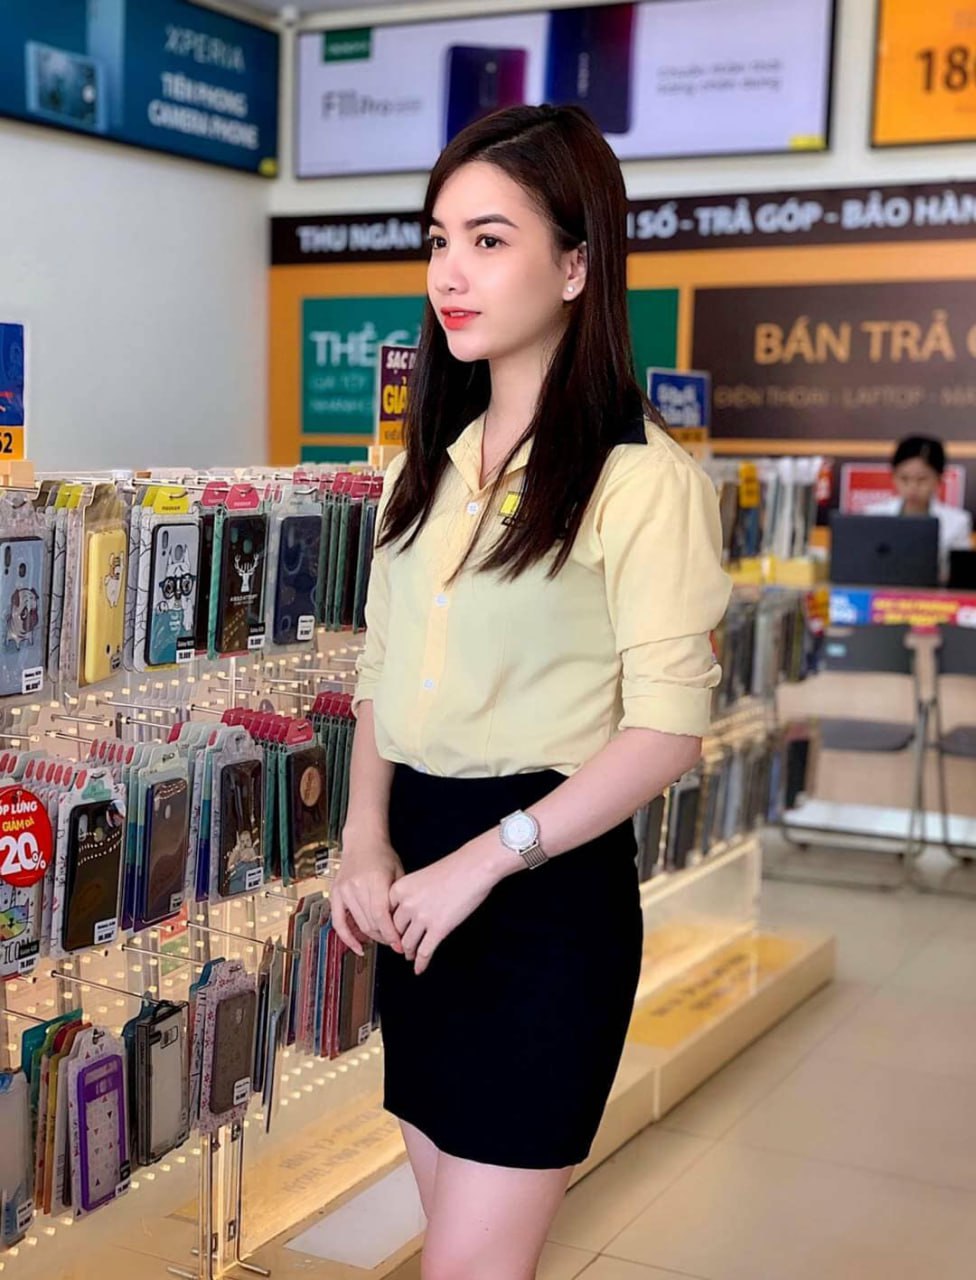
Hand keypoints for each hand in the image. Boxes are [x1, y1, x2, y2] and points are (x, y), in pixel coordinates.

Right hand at [331, 831, 404, 956]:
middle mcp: (357, 886)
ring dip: (372, 937)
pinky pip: (338, 922)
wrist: (362, 841)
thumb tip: (403, 927)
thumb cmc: (383, 856)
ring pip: (358, 924)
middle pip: (370, 923)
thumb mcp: (398, 873)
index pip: (381, 915)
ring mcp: (344, 890)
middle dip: (384, 937)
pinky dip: (347, 938)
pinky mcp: (335, 894)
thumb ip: (398, 899)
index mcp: (374, 880)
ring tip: (383, 940)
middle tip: (395, 943)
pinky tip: (358, 948)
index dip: (391, 934)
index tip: (400, 945)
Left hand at [389, 843, 499, 975]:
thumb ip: (410, 895)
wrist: (474, 867)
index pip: (385, 915)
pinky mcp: (439, 928)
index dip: (388, 927)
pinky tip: (419, 969)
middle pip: (395, 931)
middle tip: (400, 946)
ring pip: (408, 944)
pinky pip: (425, 952)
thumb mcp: (420, 877)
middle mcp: (407, 904)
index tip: (390, 934)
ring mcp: (422, 917)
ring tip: (410, 956)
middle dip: (398, 941)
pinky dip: (421, 963)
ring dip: (409, 953)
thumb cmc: (453, 868)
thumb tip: (407, 915)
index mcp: (400, 889)